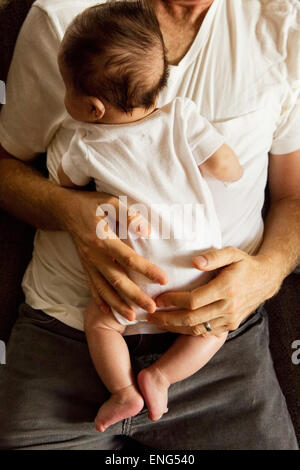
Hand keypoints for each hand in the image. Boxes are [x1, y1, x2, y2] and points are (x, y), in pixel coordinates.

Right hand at [58, 189, 167, 319]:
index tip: (163, 279)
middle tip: (152, 308)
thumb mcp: (110, 202)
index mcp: (103, 239)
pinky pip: (92, 286)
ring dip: (118, 304)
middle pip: (117, 280)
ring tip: (132, 318)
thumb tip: (147, 232)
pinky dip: (100, 300)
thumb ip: (129, 216)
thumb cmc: (92, 204)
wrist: (64, 209)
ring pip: (103, 288)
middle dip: (135, 296)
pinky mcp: (84, 266)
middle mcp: (94, 255)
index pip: (129, 258)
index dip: (147, 270)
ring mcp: (88, 263)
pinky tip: (108, 312)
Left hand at [149, 246, 281, 334]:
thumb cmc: (245, 264)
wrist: (266, 280)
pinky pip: (206, 332)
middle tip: (150, 315)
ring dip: (175, 327)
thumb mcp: (232, 253)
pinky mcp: (230, 325)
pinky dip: (188, 330)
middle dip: (168, 319)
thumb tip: (195, 262)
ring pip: (197, 329)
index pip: (193, 300)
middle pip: (192, 318)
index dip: (173, 301)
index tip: (159, 298)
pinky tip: (175, 325)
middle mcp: (228, 306)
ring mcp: (230, 319)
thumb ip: (213, 257)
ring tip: (158, 322)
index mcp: (226, 288)